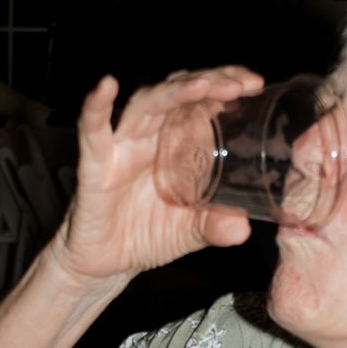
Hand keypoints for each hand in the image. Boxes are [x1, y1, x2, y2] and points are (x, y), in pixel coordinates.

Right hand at [54, 67, 263, 286]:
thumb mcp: (192, 232)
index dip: (226, 84)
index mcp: (177, 143)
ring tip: (201, 86)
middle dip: (208, 82)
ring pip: (146, 105)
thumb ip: (216, 227)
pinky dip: (95, 107)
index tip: (254, 83)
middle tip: (237, 84)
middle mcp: (151, 136)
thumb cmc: (147, 235)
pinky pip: (92, 131)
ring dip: (173, 92)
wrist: (106, 265)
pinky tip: (106, 87)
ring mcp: (122, 147)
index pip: (202, 100)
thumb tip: (242, 228)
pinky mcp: (94, 165)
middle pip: (177, 92)